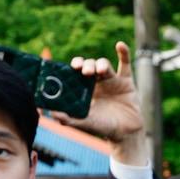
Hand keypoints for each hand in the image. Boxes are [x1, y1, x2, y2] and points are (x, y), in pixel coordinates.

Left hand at [57, 42, 147, 165]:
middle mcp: (97, 82)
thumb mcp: (86, 124)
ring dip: (101, 64)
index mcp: (85, 90)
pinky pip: (125, 64)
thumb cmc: (103, 128)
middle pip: (89, 66)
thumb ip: (70, 119)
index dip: (74, 67)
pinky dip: (123, 53)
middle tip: (85, 71)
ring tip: (101, 71)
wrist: (126, 134)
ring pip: (104, 65)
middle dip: (86, 65)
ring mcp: (112, 80)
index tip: (72, 68)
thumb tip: (53, 115)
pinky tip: (119, 45)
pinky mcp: (126, 81)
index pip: (76, 72)